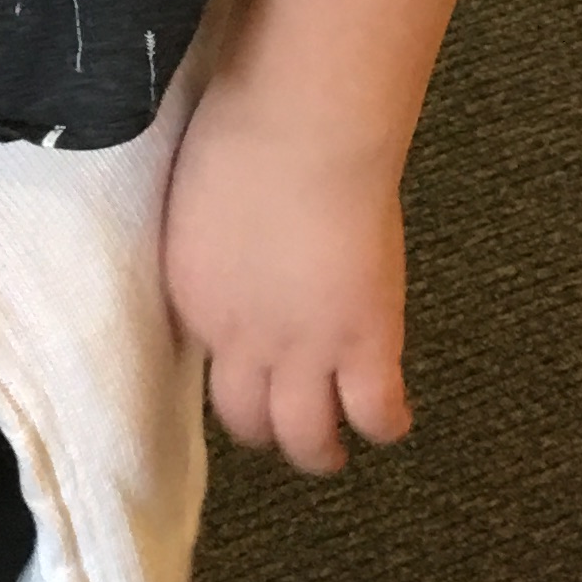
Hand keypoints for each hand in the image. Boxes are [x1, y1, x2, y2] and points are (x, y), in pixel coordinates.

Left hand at [161, 83, 413, 476]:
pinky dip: (384, 424)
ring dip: (319, 450)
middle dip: (264, 431)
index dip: (226, 371)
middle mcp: (240, 338)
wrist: (299, 131)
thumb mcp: (199, 206)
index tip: (244, 368)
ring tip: (331, 451)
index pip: (202, 363)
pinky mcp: (364, 341)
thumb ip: (212, 251)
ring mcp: (304, 348)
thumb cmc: (242, 134)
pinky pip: (375, 410)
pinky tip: (389, 422)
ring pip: (307, 437)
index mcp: (192, 296)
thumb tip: (233, 257)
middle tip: (284, 430)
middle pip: (244, 418)